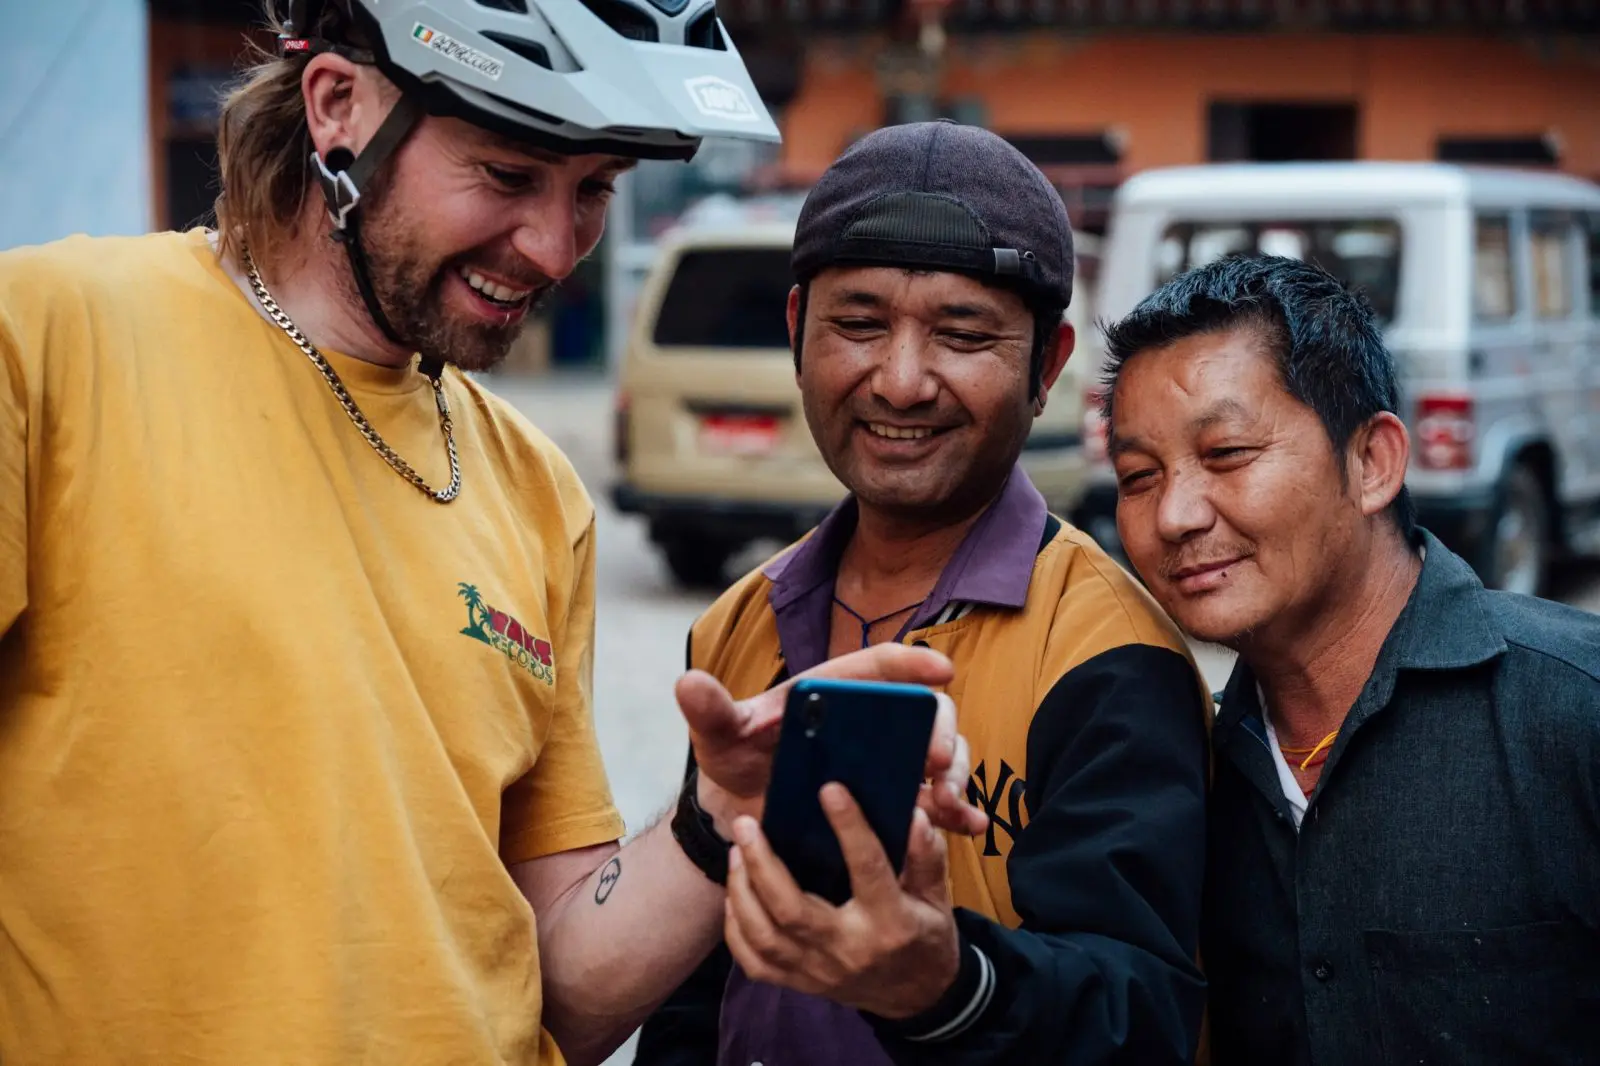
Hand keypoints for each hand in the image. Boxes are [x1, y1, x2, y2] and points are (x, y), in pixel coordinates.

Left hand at [675, 643, 987, 836]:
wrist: (744, 815)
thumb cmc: (737, 760)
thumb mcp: (721, 737)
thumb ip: (710, 710)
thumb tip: (689, 683)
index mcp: (835, 692)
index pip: (879, 667)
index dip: (911, 664)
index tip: (939, 670)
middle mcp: (873, 722)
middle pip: (923, 712)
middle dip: (940, 731)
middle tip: (937, 758)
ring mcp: (890, 760)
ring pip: (941, 755)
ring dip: (953, 776)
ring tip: (945, 804)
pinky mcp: (898, 800)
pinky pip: (939, 802)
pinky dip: (960, 813)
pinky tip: (970, 827)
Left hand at [723, 783, 960, 1019]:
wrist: (918, 998)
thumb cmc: (926, 937)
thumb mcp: (938, 899)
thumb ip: (926, 858)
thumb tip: (914, 815)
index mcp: (890, 923)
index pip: (867, 868)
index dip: (850, 827)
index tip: (830, 789)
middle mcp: (849, 950)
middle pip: (791, 910)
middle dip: (762, 864)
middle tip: (746, 823)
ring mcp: (819, 972)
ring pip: (764, 937)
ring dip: (742, 891)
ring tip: (736, 851)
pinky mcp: (801, 984)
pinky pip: (755, 963)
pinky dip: (737, 929)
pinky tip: (735, 895)